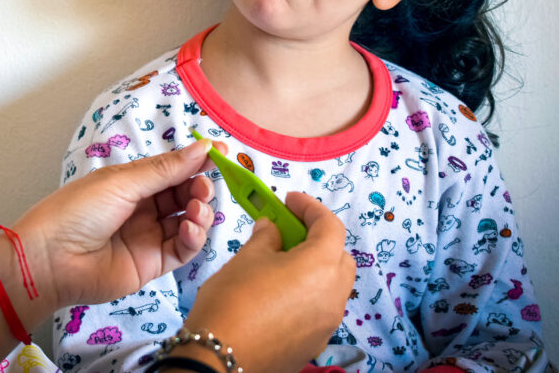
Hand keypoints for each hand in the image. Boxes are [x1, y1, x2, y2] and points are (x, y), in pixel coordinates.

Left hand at [14, 138, 218, 309]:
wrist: (50, 259)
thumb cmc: (78, 210)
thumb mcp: (122, 181)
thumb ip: (165, 169)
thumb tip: (203, 147)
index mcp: (131, 182)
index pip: (172, 169)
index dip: (196, 162)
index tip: (221, 153)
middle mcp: (143, 208)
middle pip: (184, 195)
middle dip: (199, 187)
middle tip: (202, 186)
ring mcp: (148, 236)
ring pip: (188, 221)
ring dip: (200, 212)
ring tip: (195, 208)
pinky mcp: (152, 264)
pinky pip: (183, 249)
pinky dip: (193, 238)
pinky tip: (189, 228)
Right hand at [181, 191, 355, 372]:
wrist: (219, 357)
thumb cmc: (232, 302)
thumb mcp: (247, 258)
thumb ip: (266, 237)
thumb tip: (272, 228)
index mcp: (320, 267)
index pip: (330, 226)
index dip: (310, 208)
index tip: (289, 201)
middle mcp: (333, 295)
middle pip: (339, 256)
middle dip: (318, 238)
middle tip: (288, 229)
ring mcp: (327, 322)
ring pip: (333, 284)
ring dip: (314, 266)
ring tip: (281, 262)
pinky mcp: (316, 341)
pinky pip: (321, 307)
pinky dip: (308, 292)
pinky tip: (279, 292)